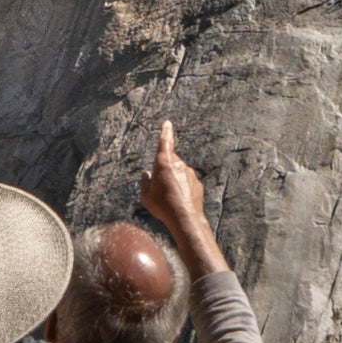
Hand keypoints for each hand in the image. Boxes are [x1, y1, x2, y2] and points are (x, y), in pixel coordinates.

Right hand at [138, 118, 225, 276]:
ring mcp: (190, 173)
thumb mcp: (146, 196)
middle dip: (164, 169)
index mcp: (164, 163)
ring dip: (173, 180)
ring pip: (178, 172)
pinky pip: (186, 182)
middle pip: (169, 161)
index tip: (167, 123)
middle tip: (159, 187)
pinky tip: (178, 201)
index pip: (164, 143)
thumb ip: (144, 183)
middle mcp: (179, 164)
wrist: (185, 219)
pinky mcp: (197, 182)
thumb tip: (146, 174)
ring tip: (169, 198)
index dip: (165, 132)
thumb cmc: (162, 207)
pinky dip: (182, 188)